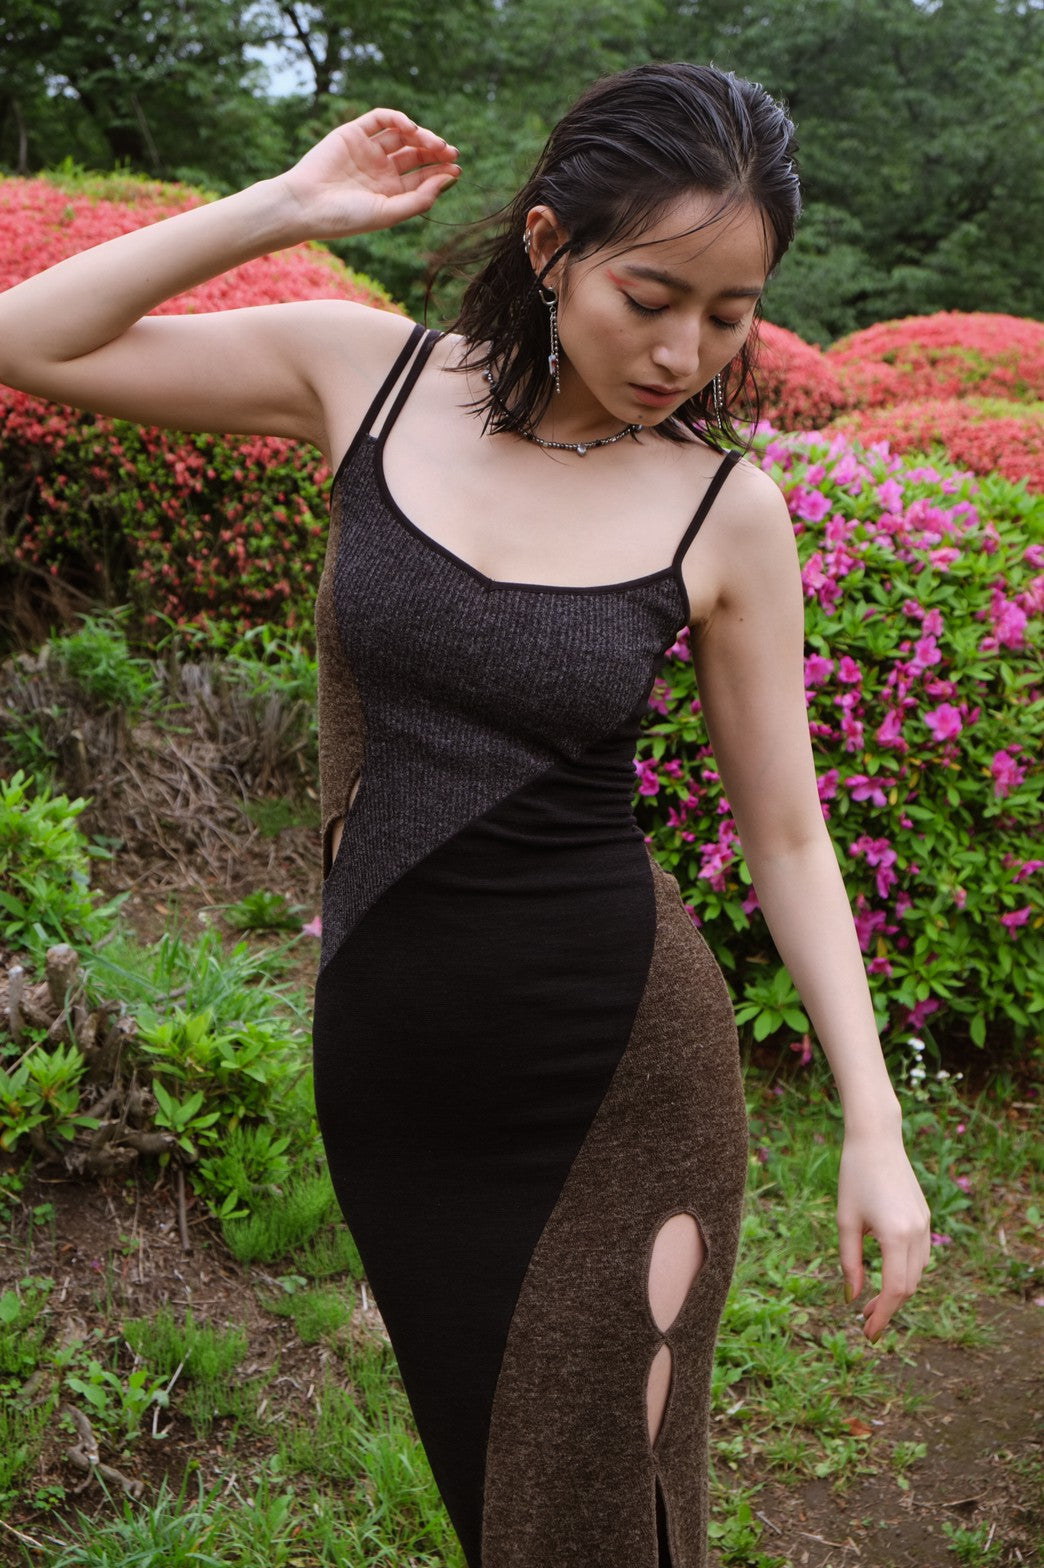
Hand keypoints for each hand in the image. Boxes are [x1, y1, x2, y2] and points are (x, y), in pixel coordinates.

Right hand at [277, 107, 460, 239]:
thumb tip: (448, 179)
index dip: (441, 172)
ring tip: (434, 143)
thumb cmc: (345, 217)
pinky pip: (381, 119)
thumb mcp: (388, 213)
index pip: (422, 178)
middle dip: (435, 152)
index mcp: (390, 192)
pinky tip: (410, 129)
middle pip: (416, 154)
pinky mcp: (353, 133)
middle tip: (450, 153)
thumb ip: (420, 199)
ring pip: (402, 135)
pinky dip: (398, 119)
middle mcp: (380, 170)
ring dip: (421, 135)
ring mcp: (367, 150)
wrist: (306, 206)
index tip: (456, 170)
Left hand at [837, 1125, 931, 1342]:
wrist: (877, 1139)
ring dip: (898, 1291)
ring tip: (872, 1300)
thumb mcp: (845, 1221)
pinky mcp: (925, 1217)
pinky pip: (920, 1256)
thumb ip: (849, 1262)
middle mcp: (917, 1232)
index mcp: (896, 1234)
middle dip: (889, 1307)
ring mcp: (925, 1224)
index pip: (895, 1289)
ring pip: (918, 1273)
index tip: (867, 1333)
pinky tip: (886, 1273)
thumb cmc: (853, 1176)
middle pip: (909, 1286)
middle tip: (864, 1320)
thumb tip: (852, 1297)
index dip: (883, 1315)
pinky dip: (906, 1272)